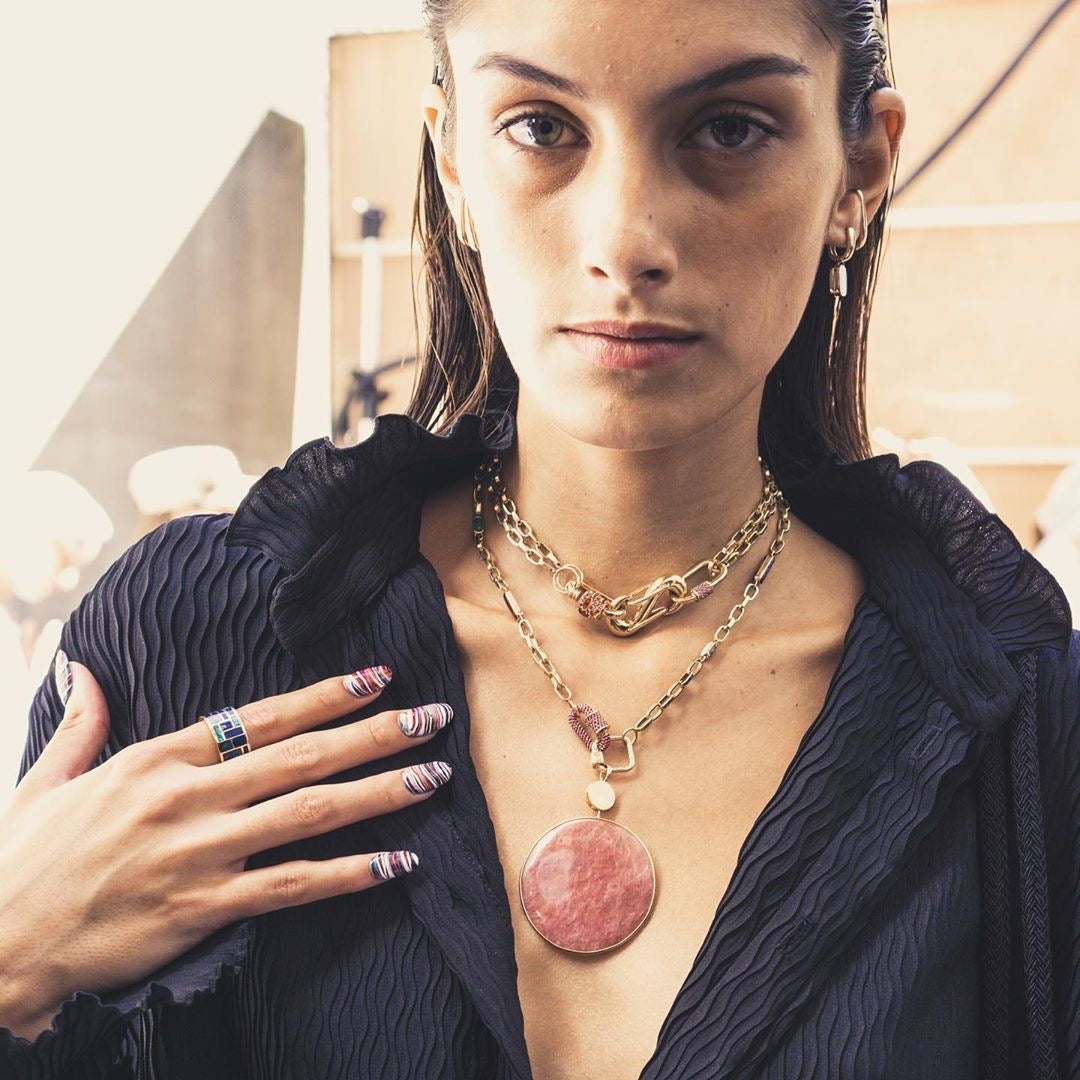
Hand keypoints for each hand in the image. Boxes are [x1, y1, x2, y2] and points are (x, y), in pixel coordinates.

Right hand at [0, 654, 452, 1040]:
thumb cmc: (23, 860)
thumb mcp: (46, 778)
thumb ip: (82, 722)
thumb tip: (82, 667)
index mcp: (155, 759)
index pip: (257, 716)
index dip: (323, 696)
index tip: (376, 677)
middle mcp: (186, 797)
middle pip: (300, 755)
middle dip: (374, 733)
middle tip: (433, 716)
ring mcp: (198, 852)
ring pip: (309, 812)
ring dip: (378, 792)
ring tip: (432, 776)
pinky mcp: (203, 907)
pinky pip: (292, 885)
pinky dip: (350, 873)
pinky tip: (397, 862)